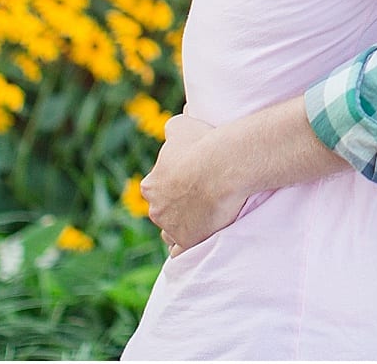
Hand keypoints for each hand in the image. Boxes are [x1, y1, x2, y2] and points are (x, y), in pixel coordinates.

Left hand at [139, 112, 243, 253]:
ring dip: (181, 226)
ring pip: (170, 232)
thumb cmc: (204, 143)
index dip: (172, 184)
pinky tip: (198, 239)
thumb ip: (172, 128)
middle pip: (163, 211)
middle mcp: (156, 209)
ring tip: (201, 218)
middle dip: (176, 207)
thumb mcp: (181, 124)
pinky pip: (181, 251)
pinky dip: (187, 246)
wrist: (225, 166)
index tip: (189, 180)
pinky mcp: (189, 241)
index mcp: (150, 184)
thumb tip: (173, 129)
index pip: (155, 189)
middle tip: (199, 197)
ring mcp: (171, 227)